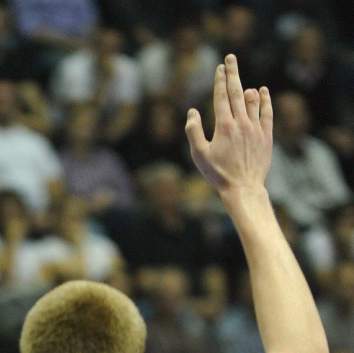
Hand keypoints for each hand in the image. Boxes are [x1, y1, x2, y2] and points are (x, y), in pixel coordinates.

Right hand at [185, 54, 272, 195]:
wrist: (243, 188)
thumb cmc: (218, 173)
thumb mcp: (198, 154)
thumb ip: (193, 130)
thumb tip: (192, 111)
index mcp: (223, 126)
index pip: (221, 96)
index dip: (219, 80)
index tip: (219, 67)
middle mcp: (241, 123)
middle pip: (236, 92)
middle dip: (233, 73)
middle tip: (231, 58)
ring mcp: (256, 129)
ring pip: (252, 101)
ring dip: (246, 87)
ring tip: (241, 80)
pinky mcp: (266, 136)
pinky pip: (267, 113)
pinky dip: (265, 101)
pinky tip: (263, 91)